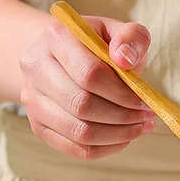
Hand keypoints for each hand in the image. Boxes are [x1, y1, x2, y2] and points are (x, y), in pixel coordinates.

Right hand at [19, 16, 155, 158]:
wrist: (64, 59)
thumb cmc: (98, 47)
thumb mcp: (118, 32)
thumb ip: (131, 38)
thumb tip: (125, 59)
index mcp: (55, 37)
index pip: (90, 74)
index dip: (122, 94)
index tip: (145, 101)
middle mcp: (35, 67)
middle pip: (82, 105)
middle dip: (123, 117)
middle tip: (147, 118)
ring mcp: (32, 100)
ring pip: (79, 131)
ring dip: (117, 135)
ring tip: (139, 128)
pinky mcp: (38, 126)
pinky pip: (76, 148)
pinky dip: (106, 148)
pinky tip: (124, 138)